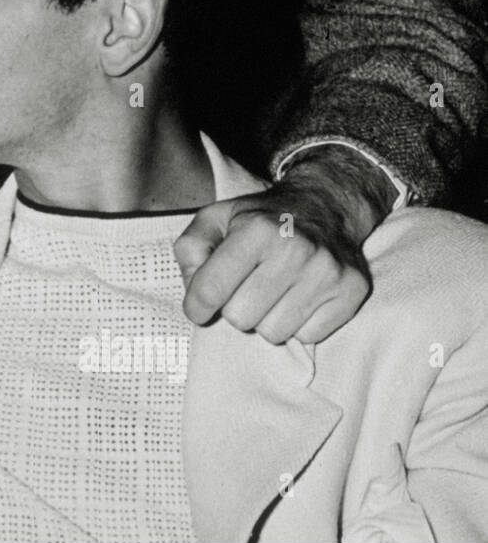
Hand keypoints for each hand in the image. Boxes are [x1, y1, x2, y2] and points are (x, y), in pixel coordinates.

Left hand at [173, 147, 392, 343]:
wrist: (326, 206)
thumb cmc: (261, 220)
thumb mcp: (214, 219)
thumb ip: (190, 251)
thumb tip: (196, 293)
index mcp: (256, 229)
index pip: (210, 290)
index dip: (196, 306)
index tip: (198, 306)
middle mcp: (296, 249)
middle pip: (240, 318)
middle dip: (235, 307)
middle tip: (247, 286)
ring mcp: (328, 272)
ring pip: (274, 333)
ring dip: (267, 317)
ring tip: (274, 290)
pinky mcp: (352, 291)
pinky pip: (308, 336)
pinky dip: (298, 323)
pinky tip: (299, 295)